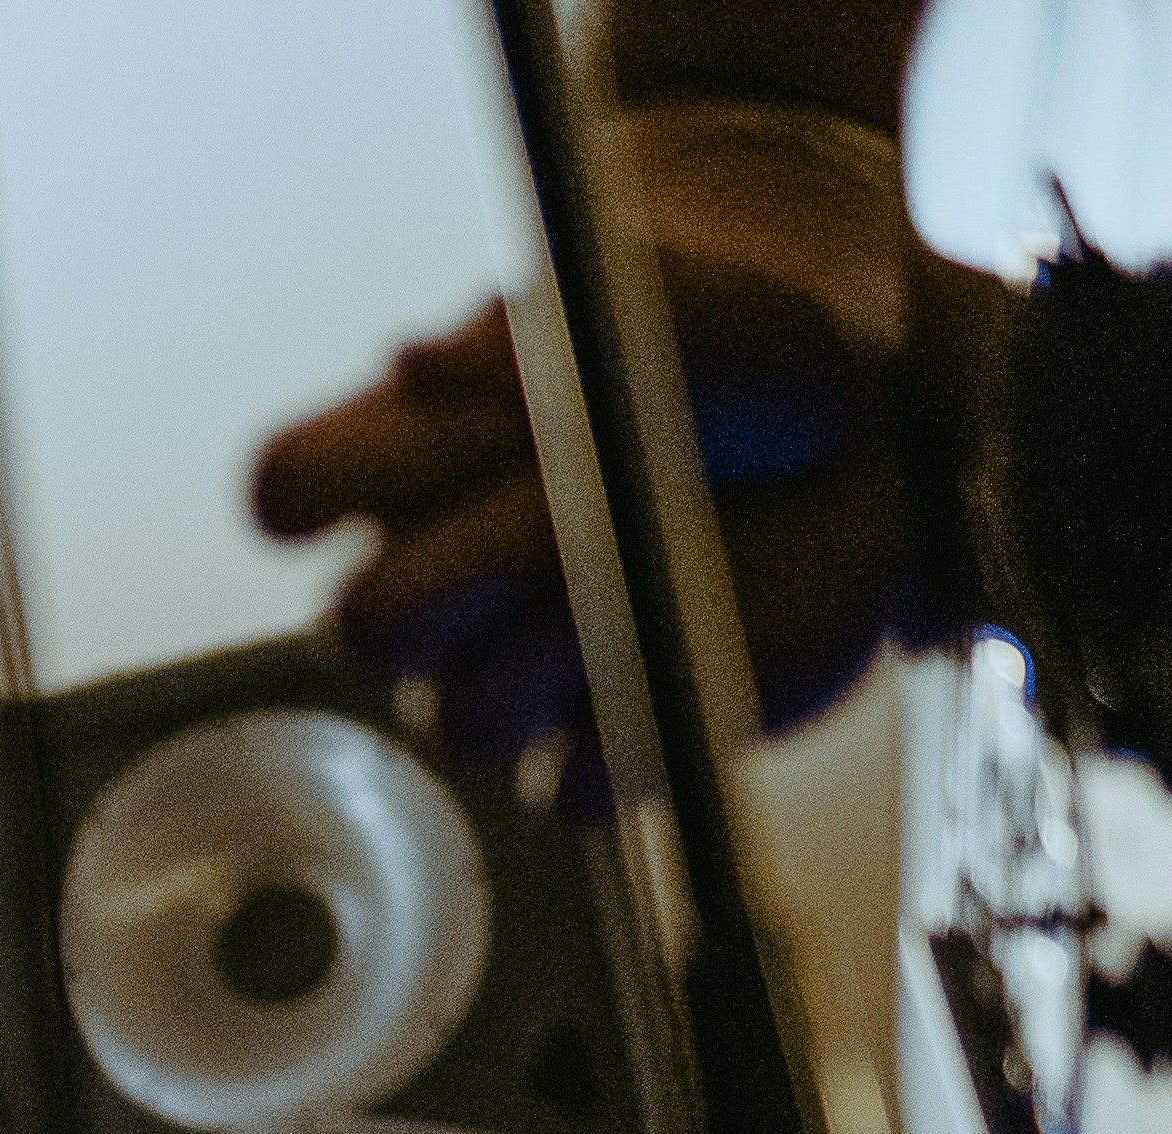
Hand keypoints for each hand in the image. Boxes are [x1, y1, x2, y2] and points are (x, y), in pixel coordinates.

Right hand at [250, 105, 936, 799]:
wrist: (885, 440)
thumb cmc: (752, 356)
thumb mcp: (673, 302)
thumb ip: (544, 329)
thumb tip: (423, 361)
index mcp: (418, 460)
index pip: (286, 492)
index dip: (316, 489)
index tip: (418, 450)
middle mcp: (447, 580)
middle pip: (360, 629)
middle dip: (457, 575)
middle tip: (568, 515)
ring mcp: (520, 674)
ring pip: (458, 720)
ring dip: (554, 655)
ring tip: (653, 578)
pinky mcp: (607, 749)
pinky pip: (567, 792)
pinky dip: (627, 738)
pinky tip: (686, 663)